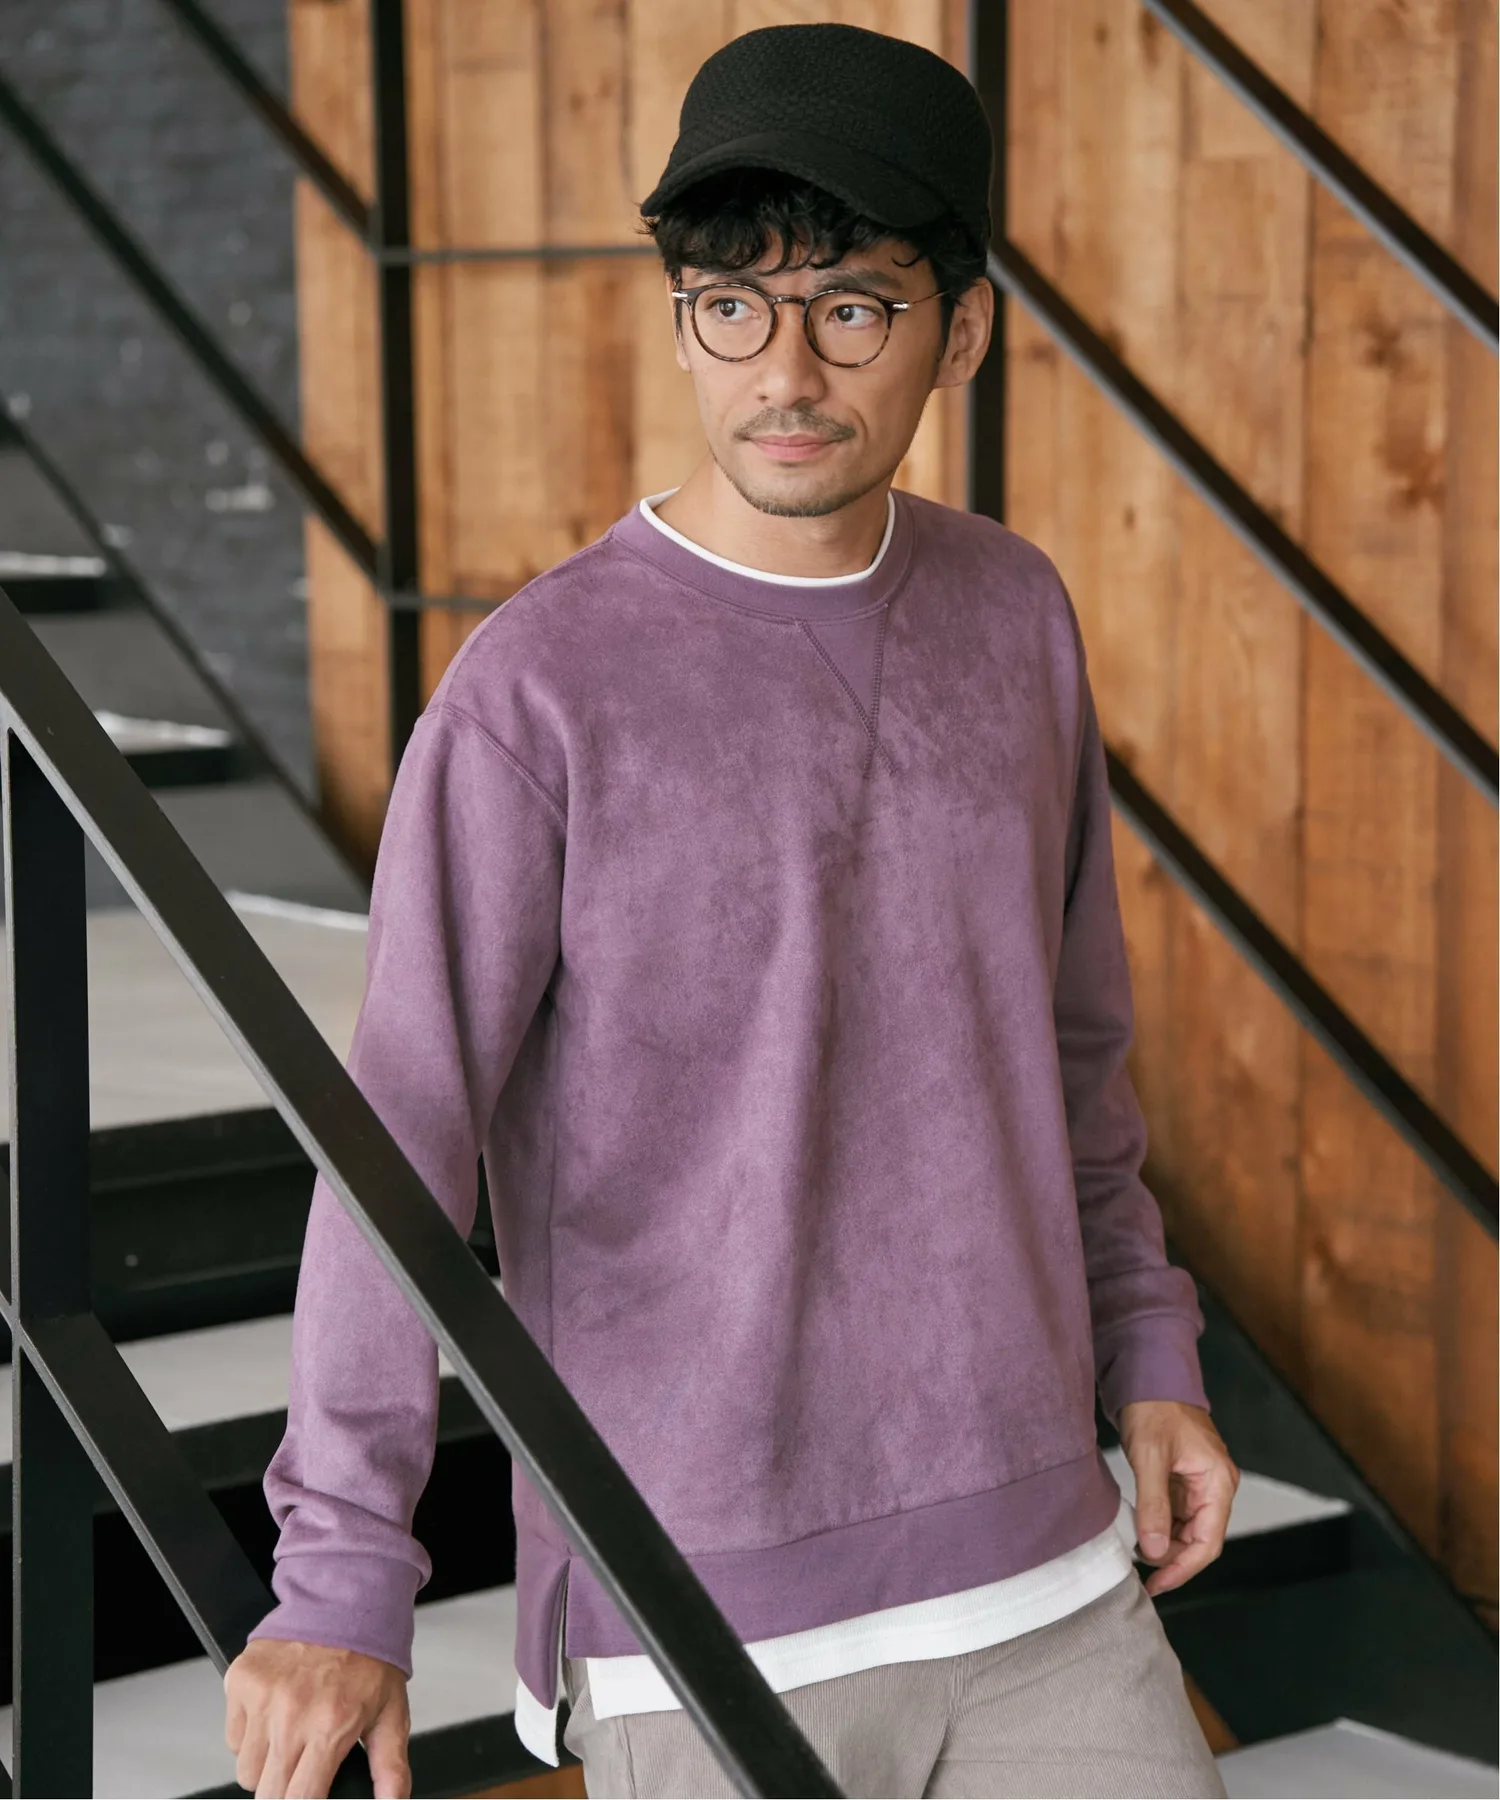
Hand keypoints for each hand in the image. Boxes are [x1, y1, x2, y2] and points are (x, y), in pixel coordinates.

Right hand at [224, 1638, 410, 1798]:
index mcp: (330, 1726)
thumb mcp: (391, 1712)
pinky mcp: (240, 1680)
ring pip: (246, 1770)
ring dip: (266, 1765)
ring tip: (293, 1736)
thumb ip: (391, 1766)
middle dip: (285, 1790)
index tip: (310, 1796)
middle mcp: (291, 1714)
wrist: (344, 1600)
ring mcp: (261, 1696)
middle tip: (306, 1768)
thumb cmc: (369, 1657)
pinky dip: (250, 1736)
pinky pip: (233, 1737)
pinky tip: (276, 1713)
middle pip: (266, 1793)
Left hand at [1117, 1399, 1237, 1597]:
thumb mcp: (1150, 1456)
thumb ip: (1153, 1505)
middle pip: (1200, 1540)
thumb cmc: (1154, 1408)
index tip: (1158, 1584)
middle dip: (1172, 1559)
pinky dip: (1159, 1527)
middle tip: (1142, 1574)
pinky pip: (1175, 1515)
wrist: (1147, 1376)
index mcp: (1218, 1482)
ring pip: (1187, 1530)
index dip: (1184, 1568)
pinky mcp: (1183, 1481)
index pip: (1208, 1541)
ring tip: (1137, 1556)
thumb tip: (1154, 1551)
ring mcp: (1199, 1485)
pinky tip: (1140, 1534)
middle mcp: (1215, 1487)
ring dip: (1165, 1545)